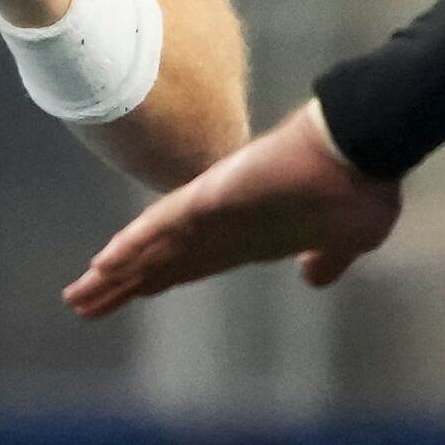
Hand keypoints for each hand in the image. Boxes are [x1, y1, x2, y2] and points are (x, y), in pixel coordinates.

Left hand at [63, 101, 403, 318]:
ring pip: (151, 248)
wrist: (366, 144)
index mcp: (251, 236)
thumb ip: (328, 258)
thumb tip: (313, 277)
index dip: (160, 279)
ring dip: (115, 275)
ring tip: (77, 296)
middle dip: (123, 283)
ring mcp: (216, 210)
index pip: (193, 263)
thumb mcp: (349, 236)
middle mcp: (225, 225)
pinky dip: (132, 246)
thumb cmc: (364, 183)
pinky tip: (102, 264)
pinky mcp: (213, 197)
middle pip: (161, 261)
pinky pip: (162, 227)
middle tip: (82, 301)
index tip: (132, 293)